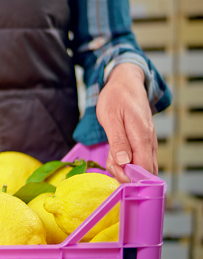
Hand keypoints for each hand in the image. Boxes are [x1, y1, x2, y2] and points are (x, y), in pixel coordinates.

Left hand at [96, 63, 156, 182]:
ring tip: (110, 157)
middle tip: (109, 163)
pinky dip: (126, 161)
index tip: (113, 171)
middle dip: (125, 175)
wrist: (126, 82)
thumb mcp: (110, 118)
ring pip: (141, 165)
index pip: (143, 168)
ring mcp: (148, 142)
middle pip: (144, 171)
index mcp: (142, 136)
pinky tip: (115, 154)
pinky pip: (139, 158)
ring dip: (124, 168)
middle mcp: (149, 141)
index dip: (128, 176)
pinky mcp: (144, 141)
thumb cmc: (115, 98)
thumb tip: (124, 162)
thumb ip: (118, 141)